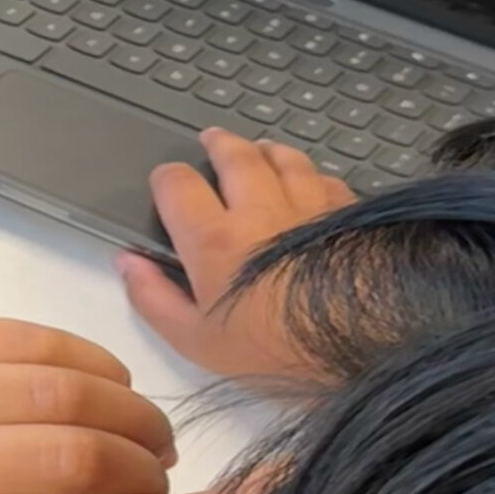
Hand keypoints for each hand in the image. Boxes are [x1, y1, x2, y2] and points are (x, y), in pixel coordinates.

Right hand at [118, 128, 353, 380]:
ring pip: (284, 158)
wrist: (367, 352)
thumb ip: (155, 299)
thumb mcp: (197, 342)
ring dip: (266, 150)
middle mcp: (259, 208)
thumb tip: (127, 261)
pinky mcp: (350, 214)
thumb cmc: (274, 354)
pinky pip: (326, 178)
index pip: (177, 184)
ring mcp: (309, 205)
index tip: (166, 185)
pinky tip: (311, 183)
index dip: (166, 179)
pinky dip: (312, 174)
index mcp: (214, 238)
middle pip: (235, 155)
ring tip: (261, 150)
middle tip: (211, 140)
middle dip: (218, 144)